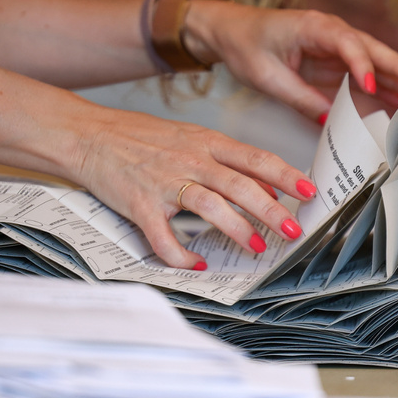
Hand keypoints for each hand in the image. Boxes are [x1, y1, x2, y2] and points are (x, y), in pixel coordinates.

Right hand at [72, 104, 316, 270]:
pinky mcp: (140, 204)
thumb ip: (228, 162)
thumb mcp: (190, 138)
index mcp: (206, 142)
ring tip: (255, 246)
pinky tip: (195, 263)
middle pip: (239, 184)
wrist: (87, 134)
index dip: (285, 175)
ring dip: (236, 228)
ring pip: (208, 205)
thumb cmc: (140, 138)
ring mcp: (164, 181)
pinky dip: (180, 254)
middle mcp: (189, 159)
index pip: (254, 158)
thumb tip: (269, 188)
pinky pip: (163, 235)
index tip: (310, 190)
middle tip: (292, 230)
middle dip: (270, 210)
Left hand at [182, 0, 397, 122]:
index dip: (362, 65)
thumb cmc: (246, 46)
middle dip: (397, 68)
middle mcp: (331, 33)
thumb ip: (301, 98)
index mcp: (314, 27)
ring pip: (372, 62)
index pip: (348, 43)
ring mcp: (335, 47)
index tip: (370, 86)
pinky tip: (396, 101)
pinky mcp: (333, 62)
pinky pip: (362, 73)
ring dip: (395, 79)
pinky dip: (380, 86)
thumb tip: (329, 120)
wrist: (231, 33)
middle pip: (371, 49)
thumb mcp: (268, 77)